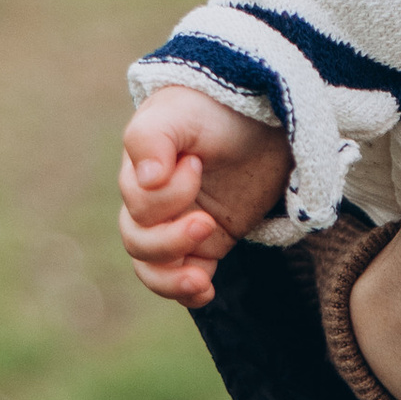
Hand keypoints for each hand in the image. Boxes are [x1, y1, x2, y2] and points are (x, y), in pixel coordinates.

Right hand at [118, 83, 293, 309]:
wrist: (263, 117)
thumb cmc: (214, 107)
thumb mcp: (182, 112)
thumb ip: (154, 137)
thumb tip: (146, 180)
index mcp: (139, 171)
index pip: (138, 203)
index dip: (168, 194)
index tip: (198, 164)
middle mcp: (152, 202)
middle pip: (139, 241)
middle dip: (170, 240)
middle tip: (208, 221)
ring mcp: (177, 224)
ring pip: (153, 267)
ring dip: (172, 277)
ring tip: (201, 280)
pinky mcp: (205, 242)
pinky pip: (184, 277)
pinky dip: (189, 291)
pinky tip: (206, 291)